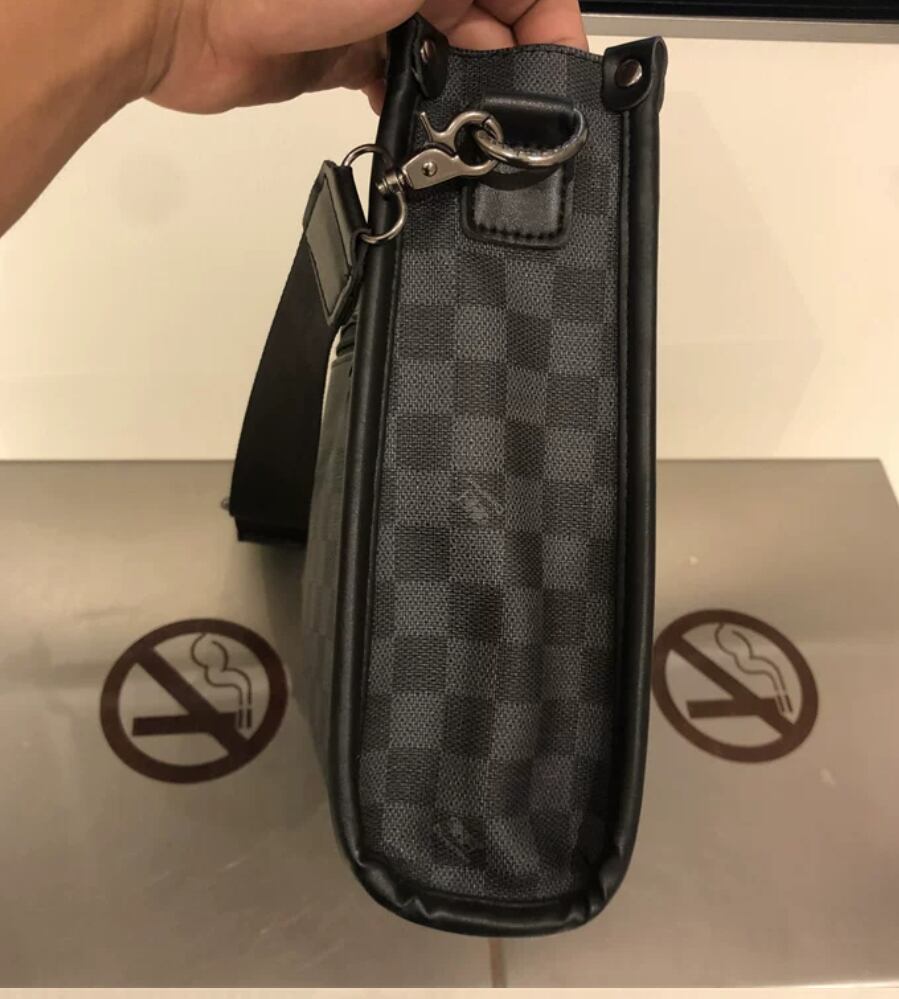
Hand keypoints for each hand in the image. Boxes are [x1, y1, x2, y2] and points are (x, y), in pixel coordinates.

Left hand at [147, 0, 587, 113]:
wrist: (182, 13)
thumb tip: (536, 11)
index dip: (545, 24)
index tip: (560, 74)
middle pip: (486, 19)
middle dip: (507, 68)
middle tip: (516, 119)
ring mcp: (374, 14)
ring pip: (444, 56)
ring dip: (463, 94)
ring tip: (475, 133)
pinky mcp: (342, 57)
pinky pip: (397, 85)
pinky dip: (414, 108)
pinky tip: (426, 135)